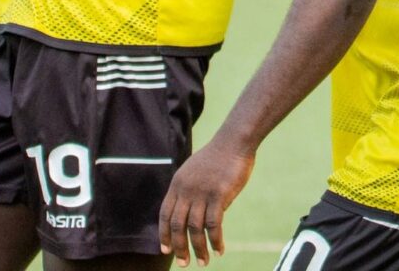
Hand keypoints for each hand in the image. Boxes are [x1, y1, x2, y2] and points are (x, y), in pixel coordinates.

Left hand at [158, 137, 254, 266]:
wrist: (234, 140)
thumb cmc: (219, 156)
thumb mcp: (195, 170)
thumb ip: (189, 190)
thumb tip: (191, 214)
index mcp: (177, 184)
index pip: (165, 215)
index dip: (164, 235)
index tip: (166, 250)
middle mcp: (186, 190)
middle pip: (177, 225)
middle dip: (180, 248)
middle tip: (184, 263)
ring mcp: (201, 192)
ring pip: (194, 229)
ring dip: (198, 249)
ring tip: (203, 262)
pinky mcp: (219, 195)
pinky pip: (213, 225)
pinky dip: (215, 240)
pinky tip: (219, 250)